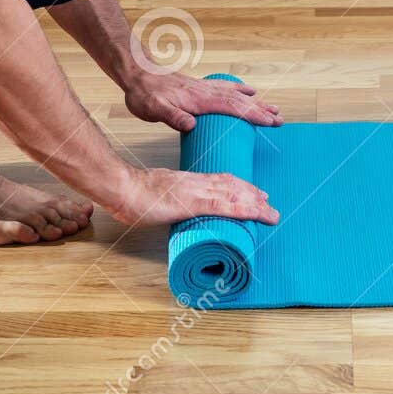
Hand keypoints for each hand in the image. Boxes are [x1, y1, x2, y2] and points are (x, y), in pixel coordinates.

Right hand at [108, 167, 279, 225]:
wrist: (123, 187)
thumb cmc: (133, 193)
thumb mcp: (158, 194)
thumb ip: (170, 199)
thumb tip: (175, 207)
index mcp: (188, 179)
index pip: (219, 180)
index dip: (238, 185)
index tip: (252, 191)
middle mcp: (197, 182)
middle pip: (231, 185)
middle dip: (252, 194)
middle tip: (268, 202)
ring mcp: (196, 191)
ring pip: (233, 195)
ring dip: (255, 204)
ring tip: (270, 213)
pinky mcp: (193, 203)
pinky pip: (224, 206)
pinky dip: (243, 209)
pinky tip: (256, 213)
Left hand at [124, 71, 282, 131]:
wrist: (137, 74)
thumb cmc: (145, 95)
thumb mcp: (153, 110)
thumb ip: (172, 117)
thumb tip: (191, 126)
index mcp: (199, 100)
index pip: (232, 108)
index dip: (253, 116)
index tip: (271, 122)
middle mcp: (206, 92)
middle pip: (240, 102)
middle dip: (261, 111)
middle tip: (280, 119)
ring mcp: (204, 88)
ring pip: (236, 95)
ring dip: (256, 102)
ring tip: (273, 108)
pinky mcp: (200, 87)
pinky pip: (226, 88)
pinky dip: (240, 90)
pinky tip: (249, 91)